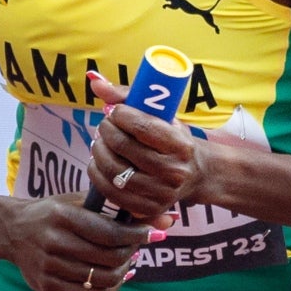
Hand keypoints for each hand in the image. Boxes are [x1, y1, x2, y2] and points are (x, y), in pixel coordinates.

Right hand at [0, 193, 160, 290]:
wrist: (11, 230)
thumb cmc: (52, 213)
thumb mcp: (78, 202)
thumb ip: (118, 209)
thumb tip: (168, 220)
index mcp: (61, 215)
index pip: (109, 232)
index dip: (138, 235)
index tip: (156, 235)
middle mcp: (52, 240)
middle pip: (108, 258)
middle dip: (131, 254)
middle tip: (137, 248)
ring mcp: (48, 265)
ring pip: (101, 280)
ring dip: (122, 273)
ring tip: (126, 262)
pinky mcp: (46, 285)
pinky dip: (108, 289)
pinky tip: (114, 278)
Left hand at [87, 69, 208, 222]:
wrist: (196, 174)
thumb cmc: (173, 139)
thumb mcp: (161, 115)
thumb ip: (127, 96)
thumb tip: (94, 81)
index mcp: (181, 145)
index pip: (143, 126)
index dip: (121, 115)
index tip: (116, 111)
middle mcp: (174, 172)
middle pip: (124, 147)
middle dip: (106, 131)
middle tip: (105, 126)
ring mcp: (162, 193)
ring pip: (114, 170)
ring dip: (98, 151)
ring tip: (100, 142)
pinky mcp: (149, 208)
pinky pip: (111, 192)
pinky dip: (97, 174)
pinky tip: (98, 162)